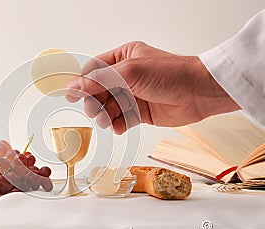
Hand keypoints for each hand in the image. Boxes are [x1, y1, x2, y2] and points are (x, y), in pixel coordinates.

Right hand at [65, 42, 240, 133]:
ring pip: (109, 106)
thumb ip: (101, 79)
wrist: (199, 93)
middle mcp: (126, 75)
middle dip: (95, 102)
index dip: (83, 83)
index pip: (94, 70)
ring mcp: (133, 94)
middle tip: (94, 111)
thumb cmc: (170, 74)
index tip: (73, 95)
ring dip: (105, 115)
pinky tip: (118, 127)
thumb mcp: (131, 71)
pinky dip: (118, 124)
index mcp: (123, 57)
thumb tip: (75, 86)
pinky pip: (122, 119)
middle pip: (99, 90)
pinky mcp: (140, 111)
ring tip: (107, 121)